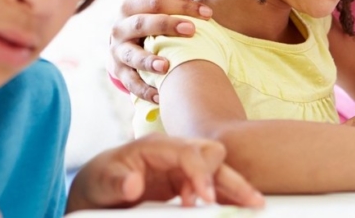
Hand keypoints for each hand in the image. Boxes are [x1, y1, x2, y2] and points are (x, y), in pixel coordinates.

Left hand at [67, 134, 263, 210]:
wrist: (99, 184)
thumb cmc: (101, 179)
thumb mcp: (102, 181)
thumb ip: (116, 183)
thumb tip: (133, 185)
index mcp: (157, 146)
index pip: (189, 152)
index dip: (201, 174)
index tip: (206, 199)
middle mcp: (175, 152)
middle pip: (212, 155)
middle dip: (227, 177)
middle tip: (242, 201)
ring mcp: (182, 166)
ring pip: (218, 170)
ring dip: (235, 186)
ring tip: (255, 203)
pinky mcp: (186, 181)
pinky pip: (212, 185)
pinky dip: (226, 195)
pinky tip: (240, 206)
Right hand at [108, 0, 211, 102]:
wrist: (120, 47)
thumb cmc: (148, 25)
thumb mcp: (155, 11)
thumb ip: (174, 4)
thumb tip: (201, 8)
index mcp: (130, 8)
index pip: (155, 2)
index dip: (182, 6)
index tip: (207, 14)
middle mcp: (120, 28)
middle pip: (141, 24)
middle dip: (166, 25)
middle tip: (191, 30)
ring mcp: (117, 52)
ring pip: (131, 55)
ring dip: (148, 61)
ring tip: (166, 67)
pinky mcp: (118, 72)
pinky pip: (131, 83)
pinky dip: (145, 90)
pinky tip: (161, 96)